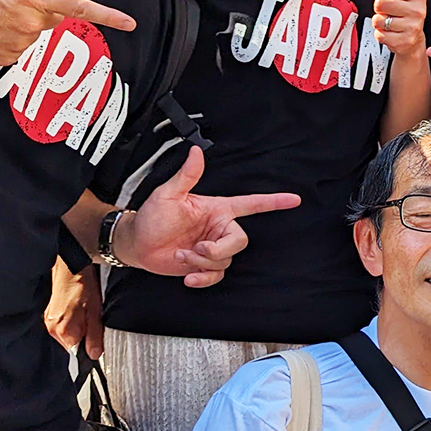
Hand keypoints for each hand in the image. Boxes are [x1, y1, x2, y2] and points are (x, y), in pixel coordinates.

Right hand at [0, 0, 135, 64]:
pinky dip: (8, 38)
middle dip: (39, 8)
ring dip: (22, 24)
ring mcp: (15, 45)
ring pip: (34, 35)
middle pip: (52, 19)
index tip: (130, 23)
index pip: (79, 8)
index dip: (108, 16)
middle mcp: (28, 25)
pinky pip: (17, 49)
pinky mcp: (2, 59)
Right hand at [44, 258, 103, 358]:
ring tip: (83, 312)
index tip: (95, 337)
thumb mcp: (95, 311)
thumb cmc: (83, 285)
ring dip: (77, 329)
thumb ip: (94, 335)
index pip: (77, 353)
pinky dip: (71, 322)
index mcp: (63, 331)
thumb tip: (95, 355)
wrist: (70, 267)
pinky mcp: (48, 315)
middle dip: (83, 336)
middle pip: (71, 345)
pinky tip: (76, 310)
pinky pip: (62, 327)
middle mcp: (52, 329)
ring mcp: (48, 322)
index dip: (89, 346)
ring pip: (67, 336)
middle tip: (90, 319)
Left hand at [118, 146, 300, 286]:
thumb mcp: (167, 194)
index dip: (273, 201)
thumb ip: (186, 175)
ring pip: (225, 260)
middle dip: (217, 250)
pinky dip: (203, 278)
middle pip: (239, 241)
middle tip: (196, 248)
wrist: (137, 245)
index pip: (250, 203)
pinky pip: (216, 276)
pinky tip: (189, 275)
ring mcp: (212, 248)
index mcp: (216, 209)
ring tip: (181, 255)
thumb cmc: (151, 217)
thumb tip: (196, 152)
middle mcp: (218, 228)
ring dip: (201, 262)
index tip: (293, 199)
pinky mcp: (204, 266)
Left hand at [372, 0, 428, 57]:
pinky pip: (379, 35)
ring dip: (380, 23)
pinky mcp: (403, 42)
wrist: (413, 40)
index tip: (394, 0)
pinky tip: (391, 34)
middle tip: (391, 13)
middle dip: (381, 9)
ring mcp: (412, 28)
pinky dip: (381, 35)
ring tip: (391, 24)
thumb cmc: (407, 10)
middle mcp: (418, 11)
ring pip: (378, 20)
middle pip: (380, 3)